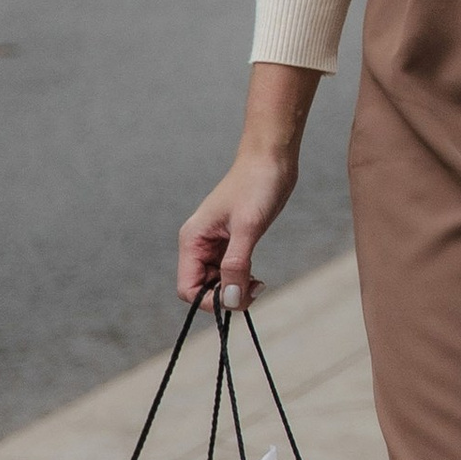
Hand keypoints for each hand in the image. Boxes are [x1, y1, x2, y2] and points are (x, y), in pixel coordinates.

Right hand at [177, 64, 318, 309]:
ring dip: (235, 289)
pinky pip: (229, 270)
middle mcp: (199, 244)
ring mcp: (215, 243)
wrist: (273, 157)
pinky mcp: (232, 240)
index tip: (238, 298)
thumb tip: (230, 301)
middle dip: (225, 296)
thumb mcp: (248, 228)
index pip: (188, 289)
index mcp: (193, 240)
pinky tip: (258, 277)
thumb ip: (236, 266)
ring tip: (259, 283)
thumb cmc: (258, 185)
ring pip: (216, 282)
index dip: (210, 301)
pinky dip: (242, 279)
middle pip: (201, 288)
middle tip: (255, 290)